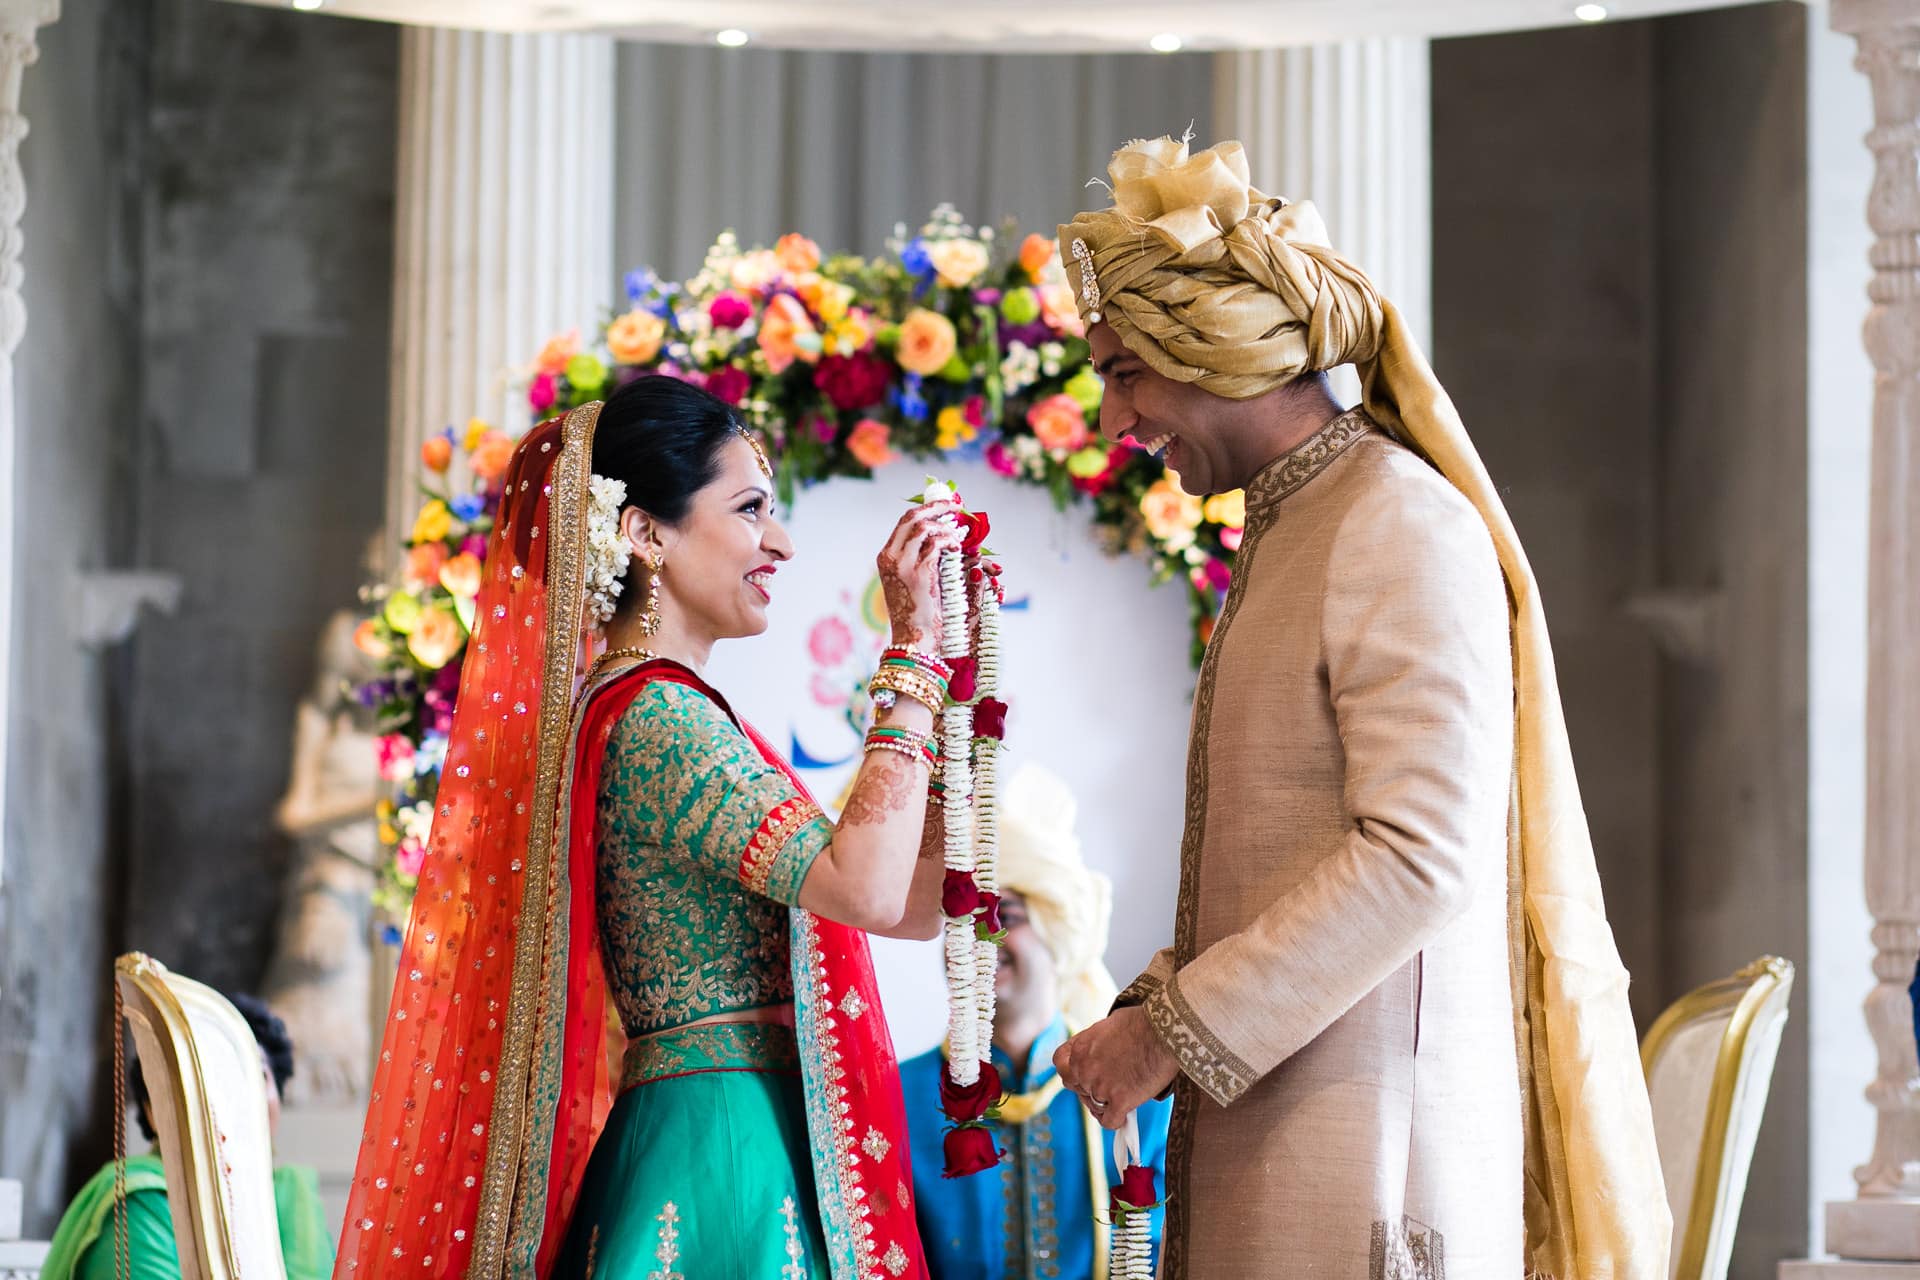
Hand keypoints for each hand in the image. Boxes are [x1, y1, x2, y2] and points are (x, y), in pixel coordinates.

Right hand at [877, 501, 960, 648]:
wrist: (915, 639)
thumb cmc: (918, 612)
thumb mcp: (912, 580)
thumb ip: (919, 558)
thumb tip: (940, 535)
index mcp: (885, 557)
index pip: (904, 522)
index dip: (927, 509)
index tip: (945, 505)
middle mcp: (890, 558)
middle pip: (911, 517)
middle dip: (936, 507)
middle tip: (956, 506)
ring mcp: (902, 565)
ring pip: (923, 527)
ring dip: (945, 527)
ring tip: (958, 535)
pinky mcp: (918, 573)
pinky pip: (936, 545)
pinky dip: (950, 542)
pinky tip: (958, 549)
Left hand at [1053, 1005, 1179, 1129]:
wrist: (1165, 1033)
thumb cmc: (1144, 1022)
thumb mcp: (1110, 1025)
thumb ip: (1098, 1042)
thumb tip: (1102, 1049)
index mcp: (1080, 1048)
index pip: (1061, 1065)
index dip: (1073, 1071)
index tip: (1085, 1073)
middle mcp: (1085, 1069)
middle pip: (1076, 1087)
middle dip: (1088, 1088)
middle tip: (1106, 1088)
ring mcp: (1100, 1087)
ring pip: (1094, 1106)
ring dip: (1105, 1104)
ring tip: (1122, 1099)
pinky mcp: (1119, 1102)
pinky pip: (1109, 1121)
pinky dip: (1117, 1120)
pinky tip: (1126, 1114)